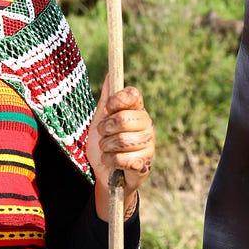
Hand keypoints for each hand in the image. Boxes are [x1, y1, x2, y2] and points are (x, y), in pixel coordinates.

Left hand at [85, 79, 154, 218]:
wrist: (105, 174)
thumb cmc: (104, 144)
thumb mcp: (100, 120)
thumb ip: (106, 99)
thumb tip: (110, 74)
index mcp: (137, 110)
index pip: (133, 95)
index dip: (117, 100)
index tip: (108, 108)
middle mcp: (146, 124)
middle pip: (124, 118)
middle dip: (105, 128)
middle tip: (103, 134)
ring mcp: (148, 144)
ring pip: (122, 140)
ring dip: (106, 147)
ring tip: (107, 149)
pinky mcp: (145, 163)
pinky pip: (123, 158)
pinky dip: (111, 161)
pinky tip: (113, 163)